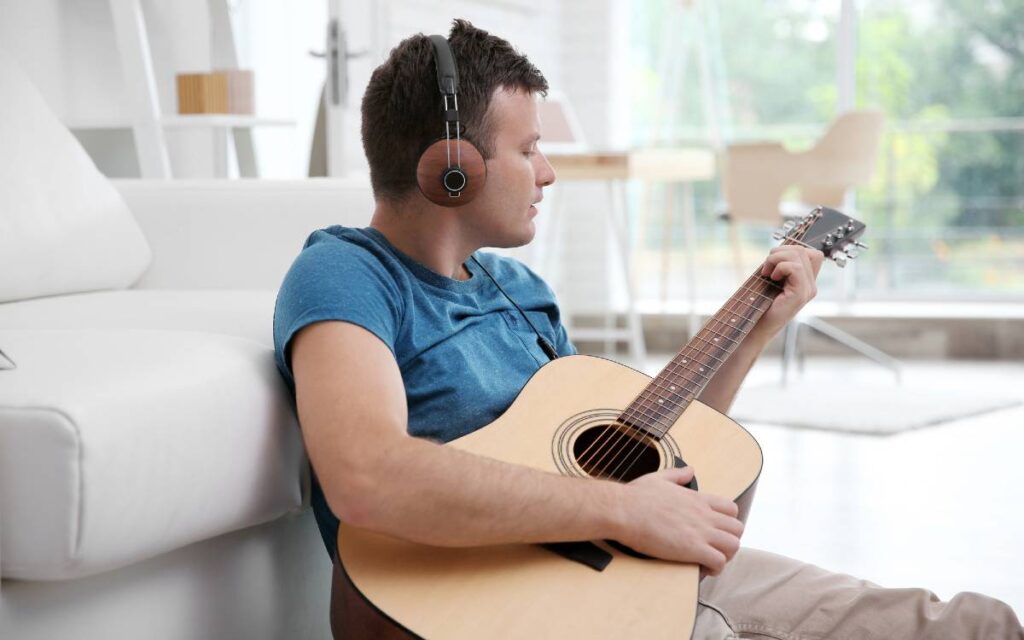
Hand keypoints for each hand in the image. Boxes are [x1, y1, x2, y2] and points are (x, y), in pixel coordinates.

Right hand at [617, 467, 742, 575]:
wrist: (623, 510)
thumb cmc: (635, 496)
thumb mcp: (658, 478)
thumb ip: (677, 475)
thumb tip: (689, 470)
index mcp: (697, 499)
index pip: (731, 508)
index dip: (727, 522)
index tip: (715, 531)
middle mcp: (704, 514)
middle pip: (738, 529)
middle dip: (730, 541)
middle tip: (714, 549)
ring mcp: (700, 531)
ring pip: (734, 546)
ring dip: (725, 556)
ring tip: (709, 560)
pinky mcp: (692, 549)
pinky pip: (719, 561)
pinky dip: (715, 568)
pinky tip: (702, 568)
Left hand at [756, 246, 824, 336]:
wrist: (756, 328)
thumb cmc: (760, 305)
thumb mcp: (772, 281)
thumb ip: (780, 266)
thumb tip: (778, 249)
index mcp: (807, 282)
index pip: (813, 254)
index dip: (794, 250)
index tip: (776, 261)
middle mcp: (811, 286)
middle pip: (803, 251)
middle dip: (780, 252)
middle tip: (766, 267)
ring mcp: (807, 291)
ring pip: (799, 255)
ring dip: (777, 258)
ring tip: (767, 273)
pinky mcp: (800, 295)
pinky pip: (795, 268)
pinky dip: (780, 267)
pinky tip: (772, 278)